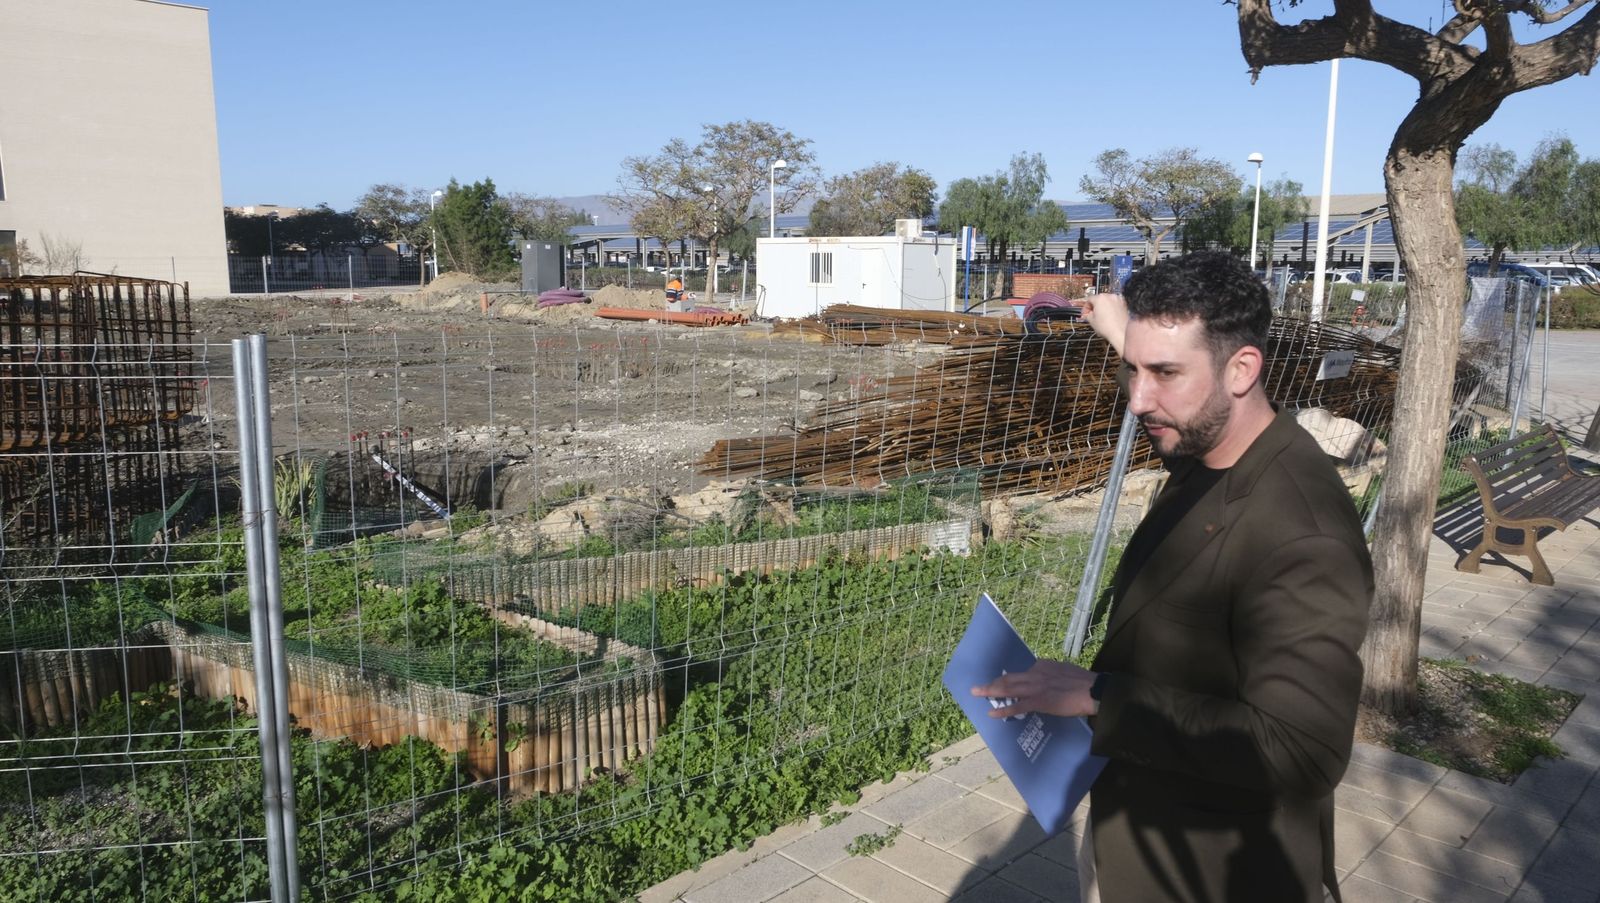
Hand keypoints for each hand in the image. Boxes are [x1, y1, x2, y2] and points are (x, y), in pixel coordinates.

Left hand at [972, 660, 1098, 718]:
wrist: (1092, 690)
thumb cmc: (1083, 681)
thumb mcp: (1065, 670)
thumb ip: (1053, 673)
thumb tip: (1050, 677)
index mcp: (1042, 665)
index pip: (1024, 672)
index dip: (1014, 680)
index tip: (1007, 684)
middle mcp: (1035, 674)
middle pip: (1009, 678)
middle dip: (993, 683)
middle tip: (978, 687)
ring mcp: (1035, 688)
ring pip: (1008, 689)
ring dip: (990, 691)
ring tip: (977, 693)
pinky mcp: (1038, 701)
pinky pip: (1016, 706)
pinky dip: (1003, 710)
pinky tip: (993, 713)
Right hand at [1078, 292, 1128, 354]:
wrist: (1121, 333)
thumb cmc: (1106, 327)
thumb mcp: (1091, 321)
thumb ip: (1087, 314)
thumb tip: (1088, 314)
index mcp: (1100, 298)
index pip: (1089, 299)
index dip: (1086, 307)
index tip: (1085, 313)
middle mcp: (1110, 296)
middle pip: (1099, 299)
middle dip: (1095, 306)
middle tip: (1092, 315)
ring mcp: (1118, 300)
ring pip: (1107, 301)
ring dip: (1103, 307)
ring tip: (1101, 316)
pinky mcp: (1124, 305)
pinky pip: (1114, 304)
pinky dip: (1111, 308)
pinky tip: (1109, 317)